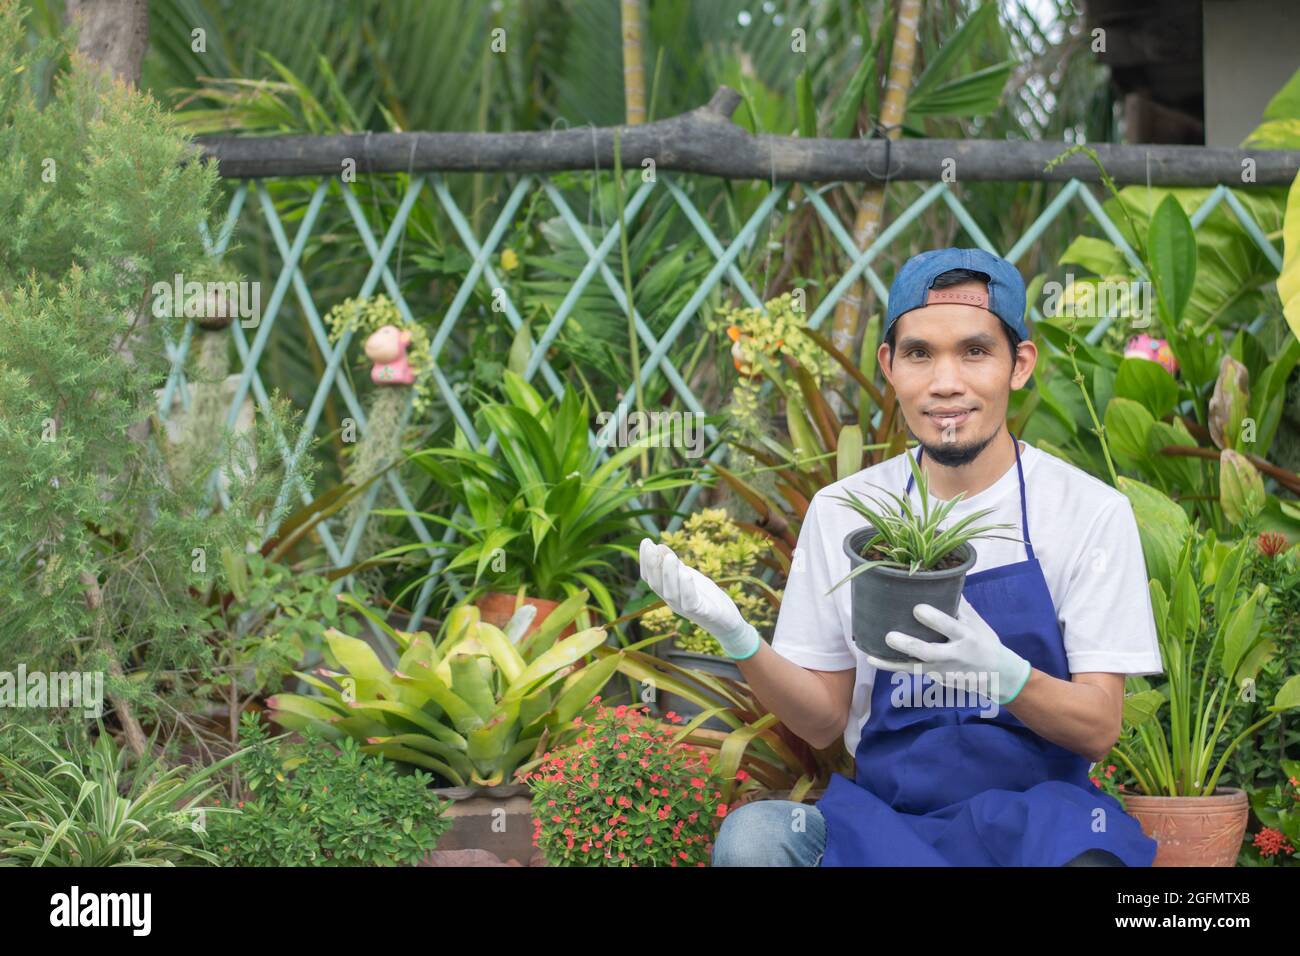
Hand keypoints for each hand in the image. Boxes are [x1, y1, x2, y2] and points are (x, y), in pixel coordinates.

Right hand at [638, 538, 760, 660]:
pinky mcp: (702, 613)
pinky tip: (686, 574)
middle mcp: (673, 601)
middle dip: (652, 565)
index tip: (646, 541)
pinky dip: (687, 588)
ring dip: (669, 575)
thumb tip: (660, 546)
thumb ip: (676, 565)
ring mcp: (686, 609)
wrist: (727, 622)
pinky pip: (690, 602)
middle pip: (657, 585)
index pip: (650, 578)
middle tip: (652, 546)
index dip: (645, 561)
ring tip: (669, 557)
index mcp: (668, 592)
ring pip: (671, 593)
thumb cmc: (706, 598)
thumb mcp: (689, 576)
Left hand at [865, 595, 1031, 704]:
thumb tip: (941, 576)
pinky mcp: (937, 679)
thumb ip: (958, 604)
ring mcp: (944, 671)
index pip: (949, 628)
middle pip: (929, 653)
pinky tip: (874, 660)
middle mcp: (954, 656)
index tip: (917, 608)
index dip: (934, 619)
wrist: (999, 676)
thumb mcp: (977, 622)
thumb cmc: (985, 641)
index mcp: (967, 637)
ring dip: (892, 663)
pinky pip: (913, 672)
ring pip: (916, 668)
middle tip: (889, 636)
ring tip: (871, 655)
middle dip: (909, 645)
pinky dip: (893, 666)